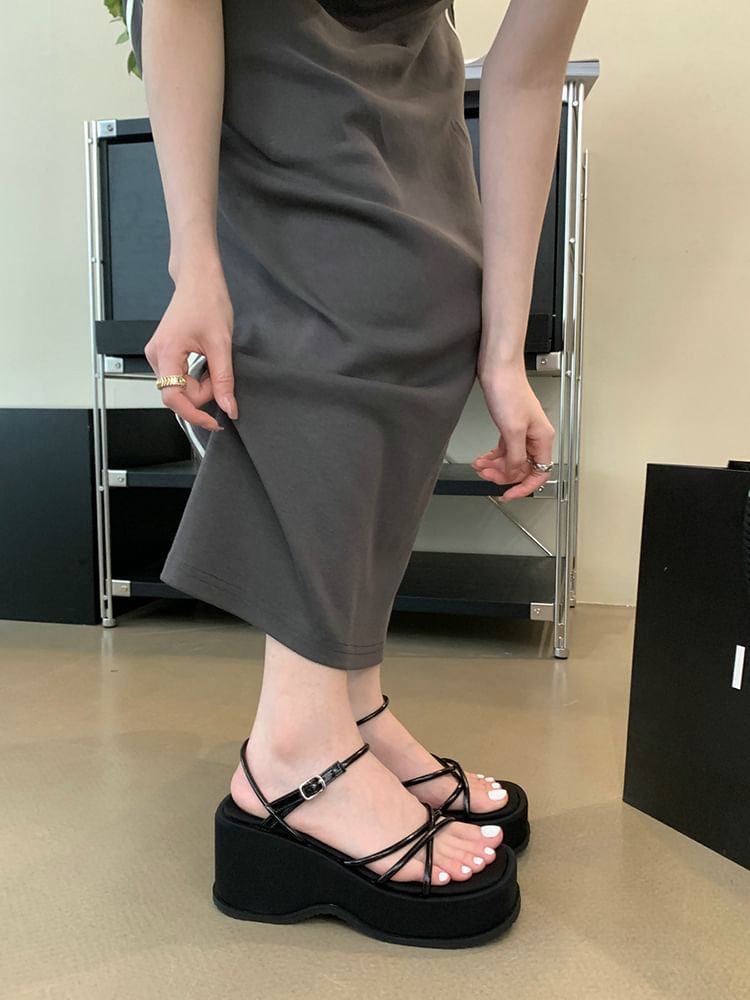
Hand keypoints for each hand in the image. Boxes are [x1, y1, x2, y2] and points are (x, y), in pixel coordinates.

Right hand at [144, 263, 236, 431]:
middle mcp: (155, 355)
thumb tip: (229, 408)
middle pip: (178, 394)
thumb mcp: (222, 344)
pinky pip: (179, 377)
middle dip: (203, 392)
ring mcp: (158, 354)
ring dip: (201, 384)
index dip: (194, 414)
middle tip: (221, 374)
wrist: (199, 279)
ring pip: (180, 387)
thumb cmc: (207, 301)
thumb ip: (224, 380)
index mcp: (166, 352)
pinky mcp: (164, 353)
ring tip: (213, 361)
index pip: (173, 398)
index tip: (214, 422)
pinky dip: (196, 376)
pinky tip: (205, 361)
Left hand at [473, 364, 554, 501]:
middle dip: (504, 475)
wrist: (498, 369)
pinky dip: (493, 455)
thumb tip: (516, 472)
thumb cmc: (508, 390)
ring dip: (496, 466)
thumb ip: (516, 456)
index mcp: (542, 438)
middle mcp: (535, 436)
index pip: (540, 472)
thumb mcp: (512, 430)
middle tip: (487, 476)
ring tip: (481, 467)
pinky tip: (483, 458)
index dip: (524, 487)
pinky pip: (505, 449)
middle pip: (523, 467)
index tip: (510, 494)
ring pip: (512, 459)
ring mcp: (523, 431)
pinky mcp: (511, 425)